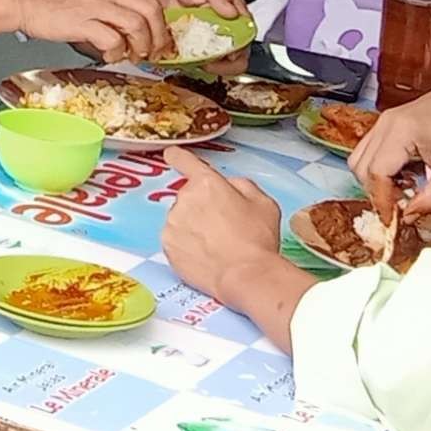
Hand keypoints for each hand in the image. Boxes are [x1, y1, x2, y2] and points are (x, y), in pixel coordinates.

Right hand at [8, 0, 169, 64]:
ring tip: (131, 56)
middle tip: (154, 53)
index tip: (158, 40)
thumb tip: (122, 16)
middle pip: (151, 11)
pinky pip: (113, 39)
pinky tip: (109, 56)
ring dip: (140, 46)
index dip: (159, 25)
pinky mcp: (82, 21)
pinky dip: (116, 52)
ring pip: (137, 25)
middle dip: (158, 36)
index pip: (148, 0)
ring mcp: (95, 4)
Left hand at [159, 151, 284, 297]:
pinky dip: (186, 246)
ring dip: (193, 227)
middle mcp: (185, 198)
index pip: (186, 162)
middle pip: (190, 197)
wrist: (246, 275)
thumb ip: (242, 185)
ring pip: (182, 219)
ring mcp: (173, 223)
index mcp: (208, 183)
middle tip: (224, 227)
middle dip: (203, 207)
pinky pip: (176, 240)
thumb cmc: (258, 239)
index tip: (172, 155)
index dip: (178, 157)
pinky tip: (205, 256)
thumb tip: (229, 185)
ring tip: (217, 246)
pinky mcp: (168, 246)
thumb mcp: (263, 203)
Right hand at [353, 70, 430, 221]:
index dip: (381, 201)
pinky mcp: (389, 123)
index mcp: (402, 131)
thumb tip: (408, 217)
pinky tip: (408, 174)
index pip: (376, 173)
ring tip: (407, 188)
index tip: (392, 220)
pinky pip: (371, 151)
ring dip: (378, 180)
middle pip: (361, 167)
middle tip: (402, 206)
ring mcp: (385, 121)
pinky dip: (382, 169)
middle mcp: (387, 123)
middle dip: (378, 191)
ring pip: (361, 159)